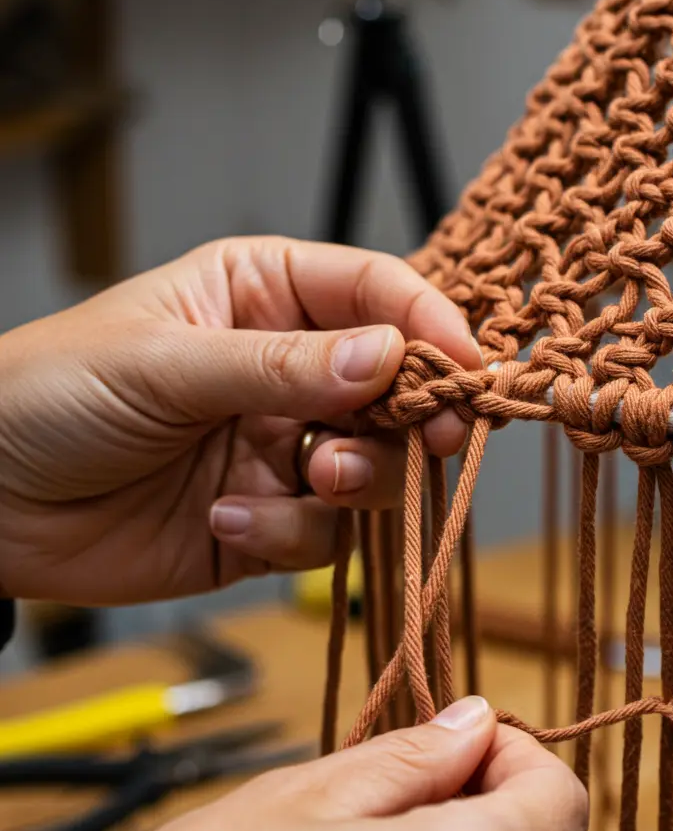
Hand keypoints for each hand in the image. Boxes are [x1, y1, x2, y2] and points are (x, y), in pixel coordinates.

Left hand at [0, 237, 479, 603]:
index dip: (430, 326)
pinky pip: (319, 536)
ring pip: (372, 469)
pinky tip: (225, 521)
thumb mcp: (165, 363)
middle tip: (414, 439)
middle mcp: (283, 372)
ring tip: (305, 481)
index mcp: (261, 296)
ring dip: (353, 482)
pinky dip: (288, 535)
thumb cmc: (47, 393)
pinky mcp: (261, 524)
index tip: (467, 368)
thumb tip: (388, 357)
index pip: (376, 294)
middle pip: (396, 390)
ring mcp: (275, 449)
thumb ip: (281, 366)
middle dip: (406, 419)